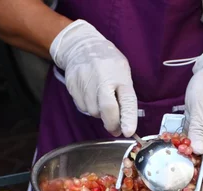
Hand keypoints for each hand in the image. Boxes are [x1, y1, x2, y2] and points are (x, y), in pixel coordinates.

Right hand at [50, 20, 136, 136]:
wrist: (81, 46)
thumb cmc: (108, 62)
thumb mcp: (123, 73)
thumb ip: (125, 95)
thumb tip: (126, 121)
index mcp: (120, 77)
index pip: (127, 101)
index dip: (128, 118)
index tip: (129, 132)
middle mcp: (102, 80)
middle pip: (107, 111)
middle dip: (112, 124)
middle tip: (116, 129)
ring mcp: (86, 84)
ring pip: (94, 113)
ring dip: (100, 114)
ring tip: (101, 100)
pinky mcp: (73, 87)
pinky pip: (83, 107)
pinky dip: (89, 107)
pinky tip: (91, 96)